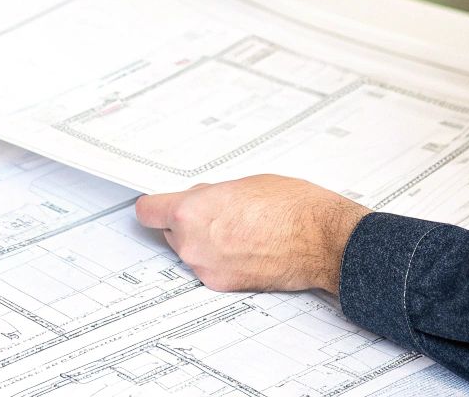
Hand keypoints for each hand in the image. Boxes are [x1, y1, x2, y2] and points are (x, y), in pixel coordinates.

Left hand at [133, 175, 370, 293]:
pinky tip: (246, 247)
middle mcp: (192, 244)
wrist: (321, 240)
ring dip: (204, 242)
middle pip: (170, 232)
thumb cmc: (290, 207)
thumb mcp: (241, 184)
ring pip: (190, 251)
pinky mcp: (224, 285)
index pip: (148, 212)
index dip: (156, 207)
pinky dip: (221, 259)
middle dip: (186, 223)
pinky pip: (210, 267)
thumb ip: (210, 196)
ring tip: (238, 230)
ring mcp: (207, 268)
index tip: (160, 205)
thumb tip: (199, 201)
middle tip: (217, 212)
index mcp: (191, 211)